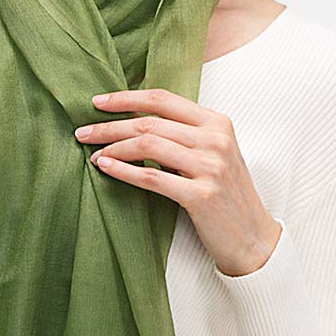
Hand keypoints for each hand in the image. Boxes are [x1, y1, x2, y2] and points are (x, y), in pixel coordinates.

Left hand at [74, 86, 281, 277]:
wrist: (252, 237)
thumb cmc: (226, 195)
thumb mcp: (213, 155)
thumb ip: (184, 135)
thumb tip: (134, 121)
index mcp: (218, 123)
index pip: (163, 99)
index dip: (126, 98)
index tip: (98, 102)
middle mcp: (216, 140)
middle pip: (150, 122)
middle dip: (110, 125)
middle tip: (83, 132)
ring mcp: (210, 167)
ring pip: (148, 145)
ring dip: (113, 147)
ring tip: (92, 154)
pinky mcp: (201, 195)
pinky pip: (151, 177)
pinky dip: (124, 171)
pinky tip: (106, 167)